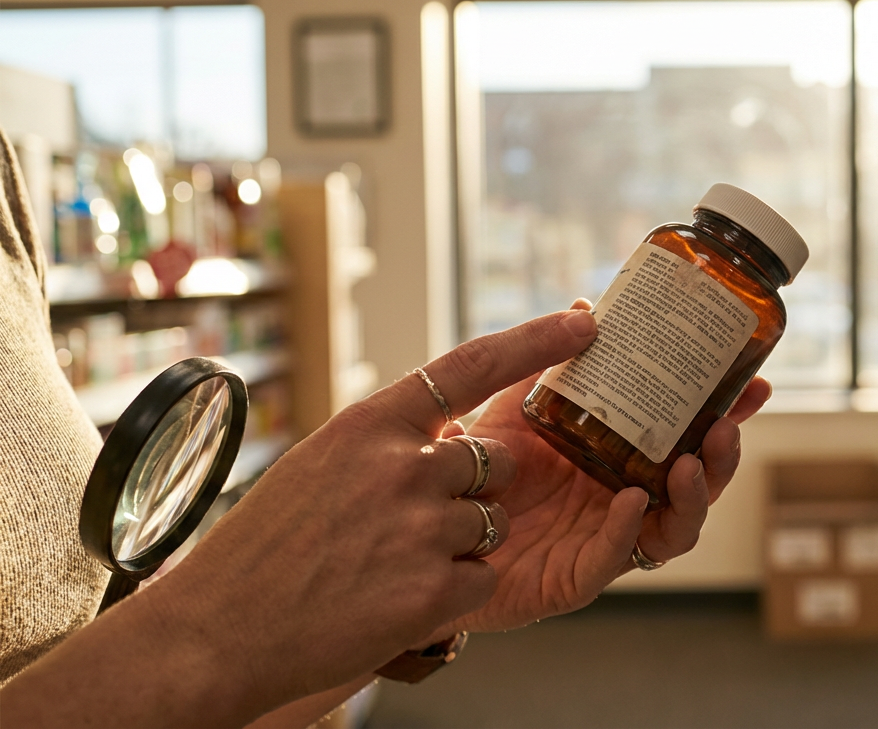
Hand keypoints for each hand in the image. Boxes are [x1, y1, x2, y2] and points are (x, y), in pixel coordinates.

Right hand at [93, 310, 598, 720]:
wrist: (220, 631)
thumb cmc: (268, 547)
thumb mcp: (323, 464)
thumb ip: (390, 442)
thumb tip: (452, 432)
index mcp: (372, 424)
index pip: (471, 365)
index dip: (534, 341)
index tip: (582, 322)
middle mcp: (404, 465)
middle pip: (492, 463)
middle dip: (471, 491)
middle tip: (406, 524)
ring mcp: (422, 526)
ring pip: (492, 523)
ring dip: (458, 546)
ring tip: (388, 566)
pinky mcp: (435, 588)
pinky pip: (483, 577)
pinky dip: (452, 593)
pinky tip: (395, 599)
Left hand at [436, 299, 769, 633]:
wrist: (422, 532)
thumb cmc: (475, 474)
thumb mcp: (512, 409)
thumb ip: (545, 364)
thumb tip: (584, 307)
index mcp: (618, 461)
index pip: (687, 438)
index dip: (725, 415)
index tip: (753, 384)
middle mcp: (621, 502)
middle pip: (696, 485)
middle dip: (722, 457)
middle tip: (727, 425)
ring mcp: (603, 542)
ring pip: (673, 529)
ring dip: (693, 497)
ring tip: (691, 463)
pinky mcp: (573, 579)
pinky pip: (613, 560)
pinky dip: (629, 530)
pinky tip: (632, 499)